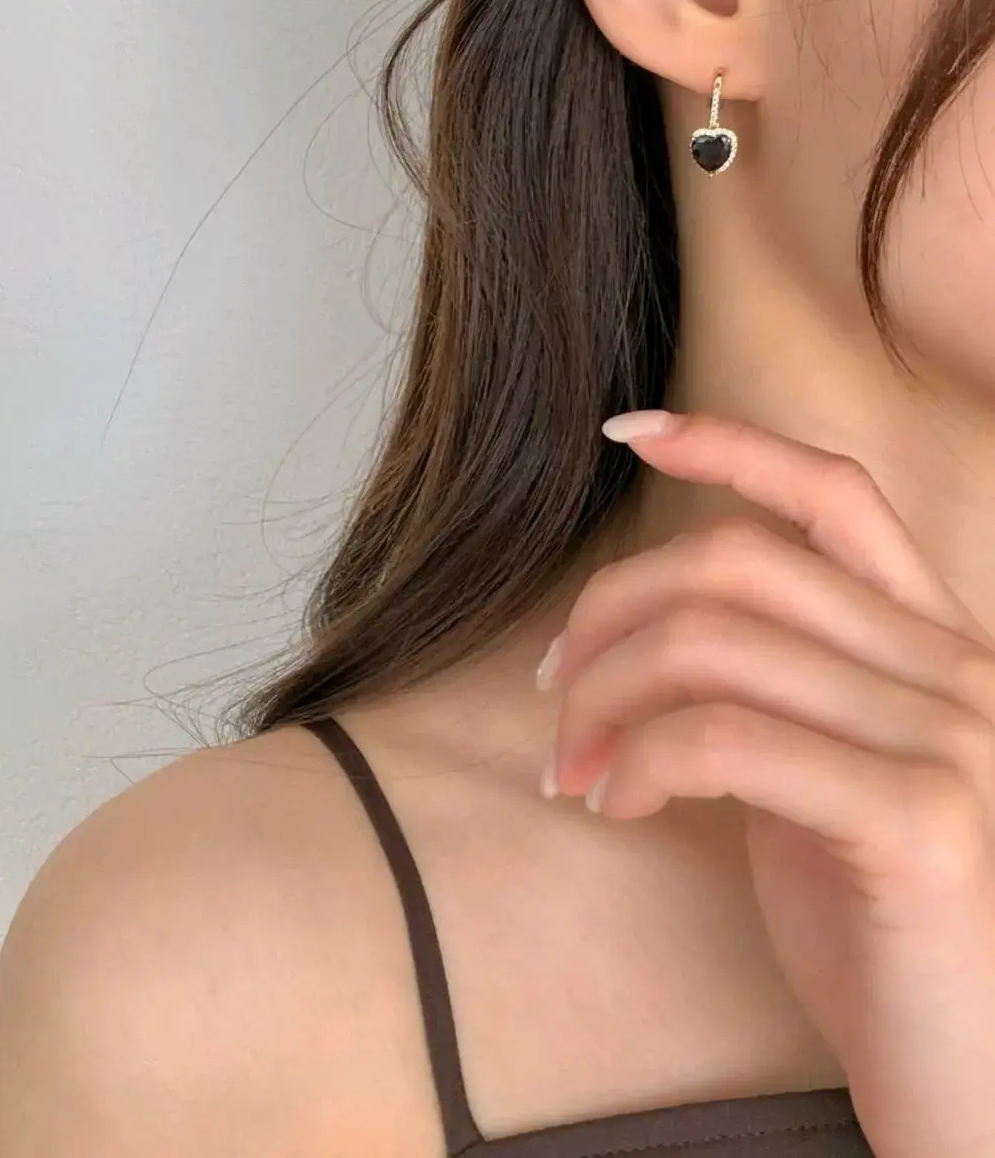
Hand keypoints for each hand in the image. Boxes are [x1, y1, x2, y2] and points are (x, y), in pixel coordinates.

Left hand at [540, 411, 994, 1157]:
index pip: (833, 493)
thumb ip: (763, 686)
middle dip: (610, 609)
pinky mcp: (917, 817)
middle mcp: (956, 666)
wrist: (962, 1071)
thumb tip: (632, 631)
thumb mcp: (814, 773)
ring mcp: (947, 737)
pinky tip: (615, 807)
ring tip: (570, 766)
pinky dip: (641, 761)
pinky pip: (728, 739)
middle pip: (735, 562)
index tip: (625, 432)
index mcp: (930, 641)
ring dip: (603, 697)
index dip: (728, 444)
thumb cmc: (872, 921)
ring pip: (714, 643)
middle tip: (549, 689)